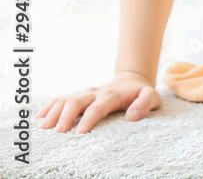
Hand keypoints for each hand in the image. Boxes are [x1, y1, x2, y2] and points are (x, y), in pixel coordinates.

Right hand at [35, 71, 159, 133]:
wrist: (131, 81)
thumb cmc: (140, 94)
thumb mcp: (152, 97)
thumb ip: (145, 104)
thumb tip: (132, 116)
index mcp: (112, 94)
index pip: (98, 107)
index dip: (88, 119)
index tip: (79, 133)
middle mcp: (96, 92)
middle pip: (77, 101)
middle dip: (66, 116)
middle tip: (58, 132)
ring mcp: (85, 92)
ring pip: (66, 99)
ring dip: (54, 112)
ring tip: (44, 128)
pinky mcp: (78, 95)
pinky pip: (61, 99)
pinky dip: (49, 107)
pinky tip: (39, 118)